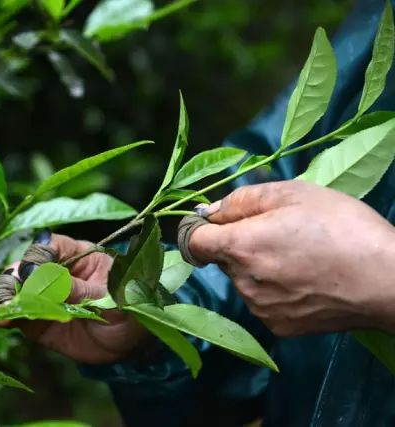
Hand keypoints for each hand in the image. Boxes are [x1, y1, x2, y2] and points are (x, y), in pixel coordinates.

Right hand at [0, 234, 147, 363]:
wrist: (133, 340)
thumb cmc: (131, 304)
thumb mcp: (114, 296)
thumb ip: (80, 290)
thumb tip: (48, 281)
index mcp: (74, 254)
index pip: (46, 248)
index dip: (34, 260)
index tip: (29, 276)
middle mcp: (52, 271)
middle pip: (20, 271)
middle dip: (8, 287)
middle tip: (2, 307)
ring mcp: (41, 296)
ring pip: (10, 293)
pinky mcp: (35, 321)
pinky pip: (13, 317)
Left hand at [186, 180, 394, 335]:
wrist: (389, 280)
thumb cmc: (343, 228)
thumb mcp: (293, 194)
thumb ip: (241, 200)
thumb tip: (209, 212)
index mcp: (240, 246)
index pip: (192, 241)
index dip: (198, 228)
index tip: (214, 222)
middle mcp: (243, 282)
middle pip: (221, 258)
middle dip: (238, 242)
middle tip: (278, 232)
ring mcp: (260, 308)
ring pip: (243, 279)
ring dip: (256, 266)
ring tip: (298, 255)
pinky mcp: (278, 326)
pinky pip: (262, 301)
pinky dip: (274, 288)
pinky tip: (304, 279)